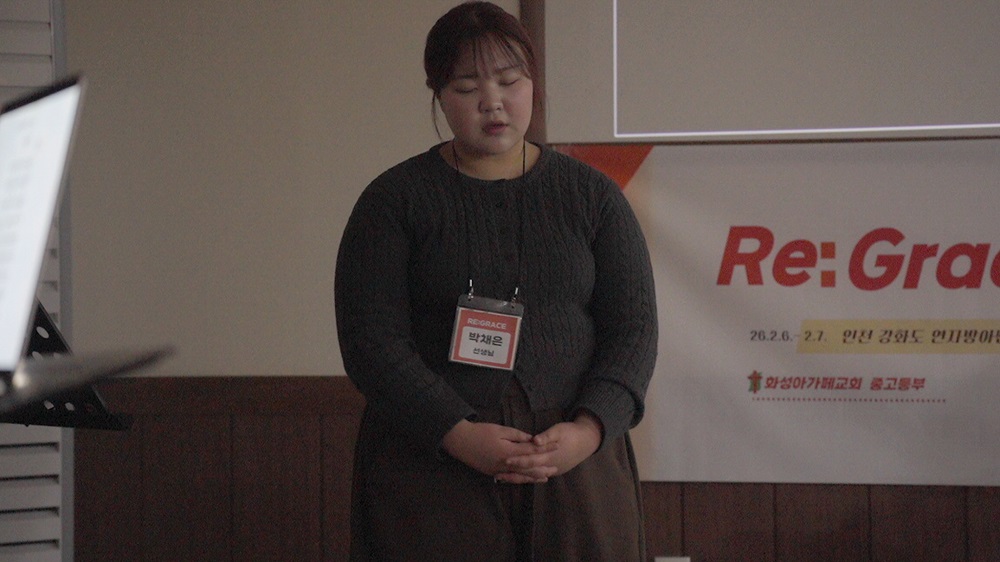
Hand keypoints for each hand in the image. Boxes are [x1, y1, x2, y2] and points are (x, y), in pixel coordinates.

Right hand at [441, 420, 558, 483]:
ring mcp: (498, 471)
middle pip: (528, 467)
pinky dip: (520, 479)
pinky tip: (526, 480)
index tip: (557, 446)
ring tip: (545, 477)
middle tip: (556, 467)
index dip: (545, 449)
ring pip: (520, 476)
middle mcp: (506, 464)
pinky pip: (510, 478)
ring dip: (533, 477)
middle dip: (543, 467)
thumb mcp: (500, 430)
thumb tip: (531, 439)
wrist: (460, 441)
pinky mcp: (492, 473)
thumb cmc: (480, 432)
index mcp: (509, 451)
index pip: (531, 451)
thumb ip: (517, 435)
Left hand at [501, 411, 602, 481]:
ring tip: (501, 478)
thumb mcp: (559, 430)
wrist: (587, 441)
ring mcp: (552, 470)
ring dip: (517, 477)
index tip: (505, 459)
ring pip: (532, 477)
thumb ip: (547, 436)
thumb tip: (535, 441)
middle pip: (528, 472)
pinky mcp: (554, 470)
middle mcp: (550, 466)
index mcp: (549, 455)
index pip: (530, 460)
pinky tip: (516, 477)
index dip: (517, 460)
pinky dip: (526, 477)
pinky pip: (537, 476)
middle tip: (497, 474)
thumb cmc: (571, 433)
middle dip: (512, 473)